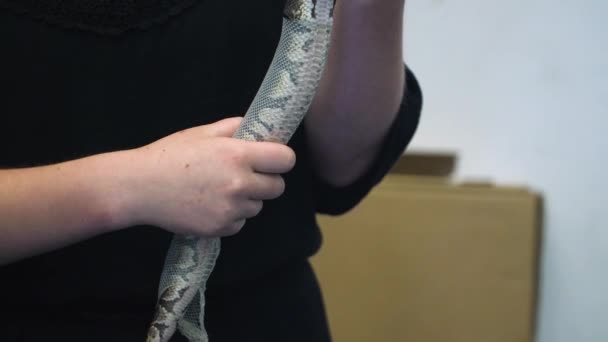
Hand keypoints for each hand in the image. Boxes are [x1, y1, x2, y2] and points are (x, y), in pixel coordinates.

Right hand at [116, 117, 295, 236]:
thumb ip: (235, 127)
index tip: (272, 158)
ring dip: (247, 199)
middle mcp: (239, 183)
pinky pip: (240, 223)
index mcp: (237, 155)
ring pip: (257, 206)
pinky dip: (230, 216)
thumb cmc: (169, 156)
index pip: (285, 160)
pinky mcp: (220, 228)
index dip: (281, 158)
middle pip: (277, 187)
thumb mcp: (202, 133)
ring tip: (219, 189)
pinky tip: (209, 204)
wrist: (138, 188)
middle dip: (266, 180)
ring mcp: (230, 209)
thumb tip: (258, 129)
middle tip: (247, 174)